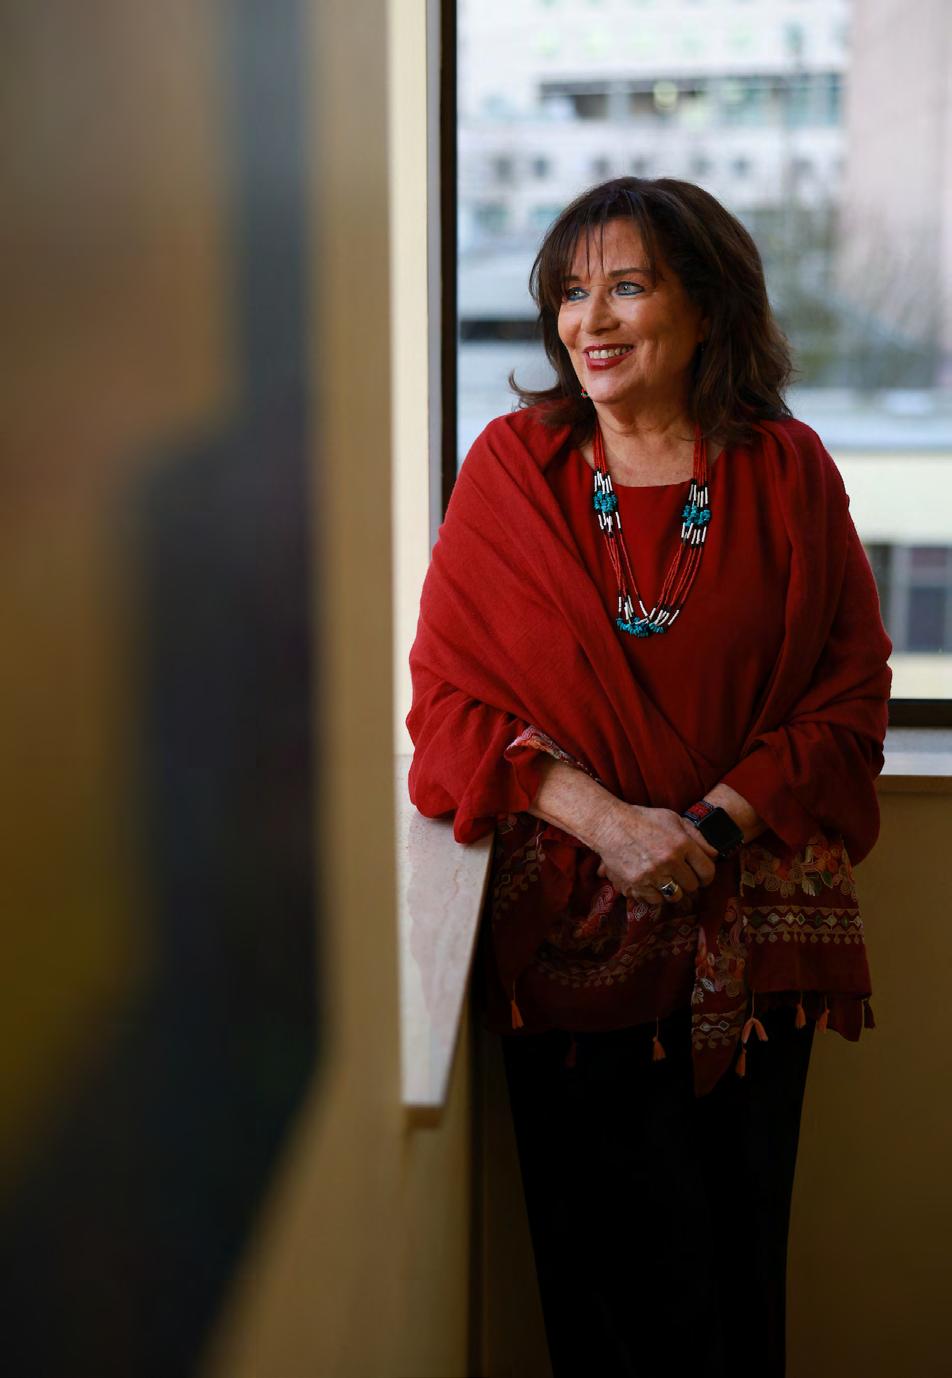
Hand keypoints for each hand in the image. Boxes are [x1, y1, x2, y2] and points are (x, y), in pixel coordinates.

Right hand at [593, 800, 718, 905]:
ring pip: (675, 896)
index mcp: (682, 843)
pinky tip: (651, 884)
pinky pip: (655, 900)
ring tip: (666, 881)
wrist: (610, 825)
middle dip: (689, 882)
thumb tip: (715, 854)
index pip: (707, 871)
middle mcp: (670, 860)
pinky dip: (655, 895)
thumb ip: (696, 836)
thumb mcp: (673, 819)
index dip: (707, 877)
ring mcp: (653, 874)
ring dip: (673, 890)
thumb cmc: (643, 820)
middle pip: (692, 886)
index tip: (702, 877)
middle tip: (681, 877)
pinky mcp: (637, 884)